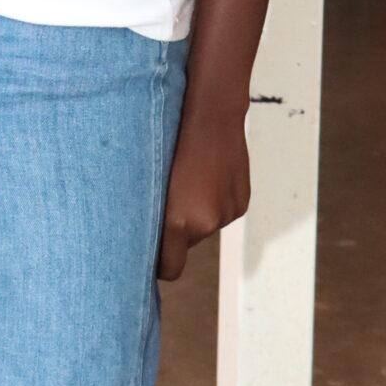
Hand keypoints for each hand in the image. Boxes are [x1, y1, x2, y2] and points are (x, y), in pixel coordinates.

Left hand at [158, 95, 249, 282]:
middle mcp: (204, 224)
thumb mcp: (151, 179)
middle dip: (175, 232)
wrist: (211, 116)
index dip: (159, 267)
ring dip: (195, 214)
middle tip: (165, 202)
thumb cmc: (170, 142)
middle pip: (185, 246)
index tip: (148, 257)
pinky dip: (212, 203)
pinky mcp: (240, 205)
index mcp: (178, 222)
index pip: (170, 269)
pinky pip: (220, 213)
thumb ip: (151, 212)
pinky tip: (206, 177)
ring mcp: (225, 214)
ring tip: (187, 182)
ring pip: (204, 227)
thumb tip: (144, 235)